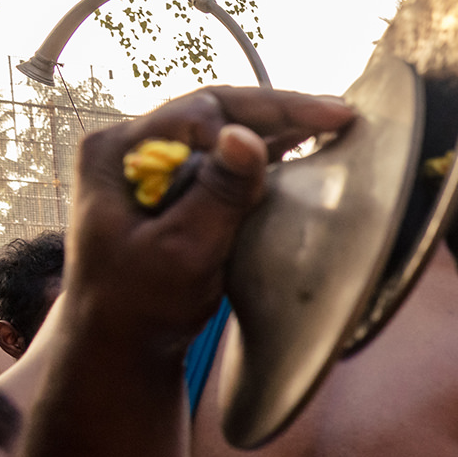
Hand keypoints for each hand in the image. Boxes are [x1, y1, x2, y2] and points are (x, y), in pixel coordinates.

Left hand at [66, 87, 353, 352]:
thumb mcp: (183, 249)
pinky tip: (301, 147)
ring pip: (223, 131)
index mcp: (116, 151)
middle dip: (280, 111)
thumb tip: (244, 136)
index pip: (201, 111)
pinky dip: (265, 152)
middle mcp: (131, 148)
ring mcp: (152, 167)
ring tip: (331, 123)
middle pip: (215, 112)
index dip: (264, 114)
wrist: (121, 345)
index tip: (321, 126)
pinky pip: (223, 159)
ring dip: (277, 126)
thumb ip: (218, 193)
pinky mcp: (174, 190)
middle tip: (341, 113)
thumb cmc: (142, 304)